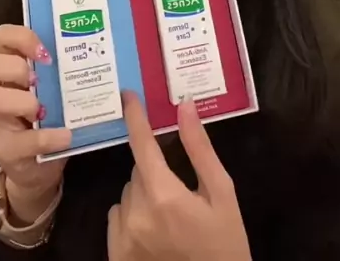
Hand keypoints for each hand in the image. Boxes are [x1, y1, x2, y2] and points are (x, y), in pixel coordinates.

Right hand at [0, 24, 71, 223]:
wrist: (44, 168)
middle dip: (13, 67)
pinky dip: (46, 137)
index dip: (21, 37)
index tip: (47, 52)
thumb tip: (102, 50)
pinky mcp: (6, 150)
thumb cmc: (53, 116)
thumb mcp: (58, 89)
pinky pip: (20, 141)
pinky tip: (66, 136)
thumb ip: (67, 70)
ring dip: (23, 101)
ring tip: (44, 109)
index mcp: (11, 68)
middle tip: (38, 80)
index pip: (2, 37)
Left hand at [107, 92, 251, 260]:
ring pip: (128, 193)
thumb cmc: (225, 244)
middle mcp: (136, 212)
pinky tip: (156, 234)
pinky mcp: (115, 254)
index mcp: (164, 194)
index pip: (141, 144)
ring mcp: (122, 236)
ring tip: (171, 218)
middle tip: (181, 190)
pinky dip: (132, 217)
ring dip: (144, 194)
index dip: (135, 116)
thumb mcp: (222, 195)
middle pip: (139, 170)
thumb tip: (185, 106)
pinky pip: (117, 217)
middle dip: (156, 170)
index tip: (127, 94)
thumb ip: (200, 149)